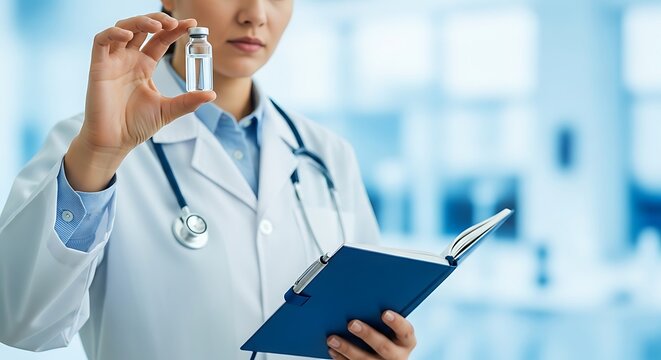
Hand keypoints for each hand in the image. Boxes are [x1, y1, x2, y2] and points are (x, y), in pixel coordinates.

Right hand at [65, 13, 215, 190]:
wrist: (115, 141)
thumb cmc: (136, 125)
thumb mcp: (168, 110)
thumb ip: (188, 101)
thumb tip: (213, 94)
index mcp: (145, 66)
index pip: (161, 40)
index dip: (174, 30)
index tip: (192, 24)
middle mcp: (129, 59)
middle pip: (142, 28)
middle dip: (158, 20)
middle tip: (174, 22)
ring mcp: (113, 61)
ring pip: (123, 28)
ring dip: (139, 22)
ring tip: (157, 26)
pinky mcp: (98, 67)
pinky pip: (101, 41)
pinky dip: (113, 34)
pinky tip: (128, 36)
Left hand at [326, 310, 415, 358]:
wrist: (385, 359)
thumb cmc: (386, 334)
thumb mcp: (391, 329)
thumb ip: (382, 318)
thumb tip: (363, 299)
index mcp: (406, 342)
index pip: (406, 331)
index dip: (396, 322)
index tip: (385, 313)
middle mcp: (397, 356)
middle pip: (383, 347)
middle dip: (367, 334)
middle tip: (352, 323)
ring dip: (347, 348)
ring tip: (333, 338)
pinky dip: (341, 358)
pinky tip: (332, 349)